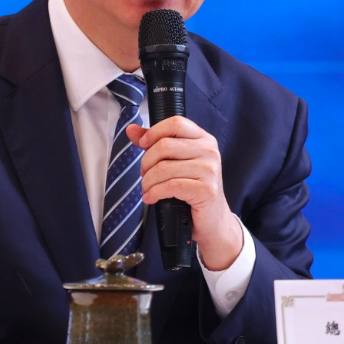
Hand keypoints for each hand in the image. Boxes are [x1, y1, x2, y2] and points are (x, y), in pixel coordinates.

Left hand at [126, 118, 241, 270]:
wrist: (213, 220)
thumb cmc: (193, 189)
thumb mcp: (176, 162)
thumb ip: (155, 143)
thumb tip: (131, 129)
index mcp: (204, 139)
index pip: (176, 123)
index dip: (154, 132)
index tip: (142, 145)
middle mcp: (210, 151)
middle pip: (165, 145)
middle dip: (146, 162)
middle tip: (144, 175)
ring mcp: (210, 170)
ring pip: (164, 168)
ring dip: (148, 181)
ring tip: (147, 189)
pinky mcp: (206, 189)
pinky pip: (170, 186)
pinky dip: (154, 193)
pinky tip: (150, 198)